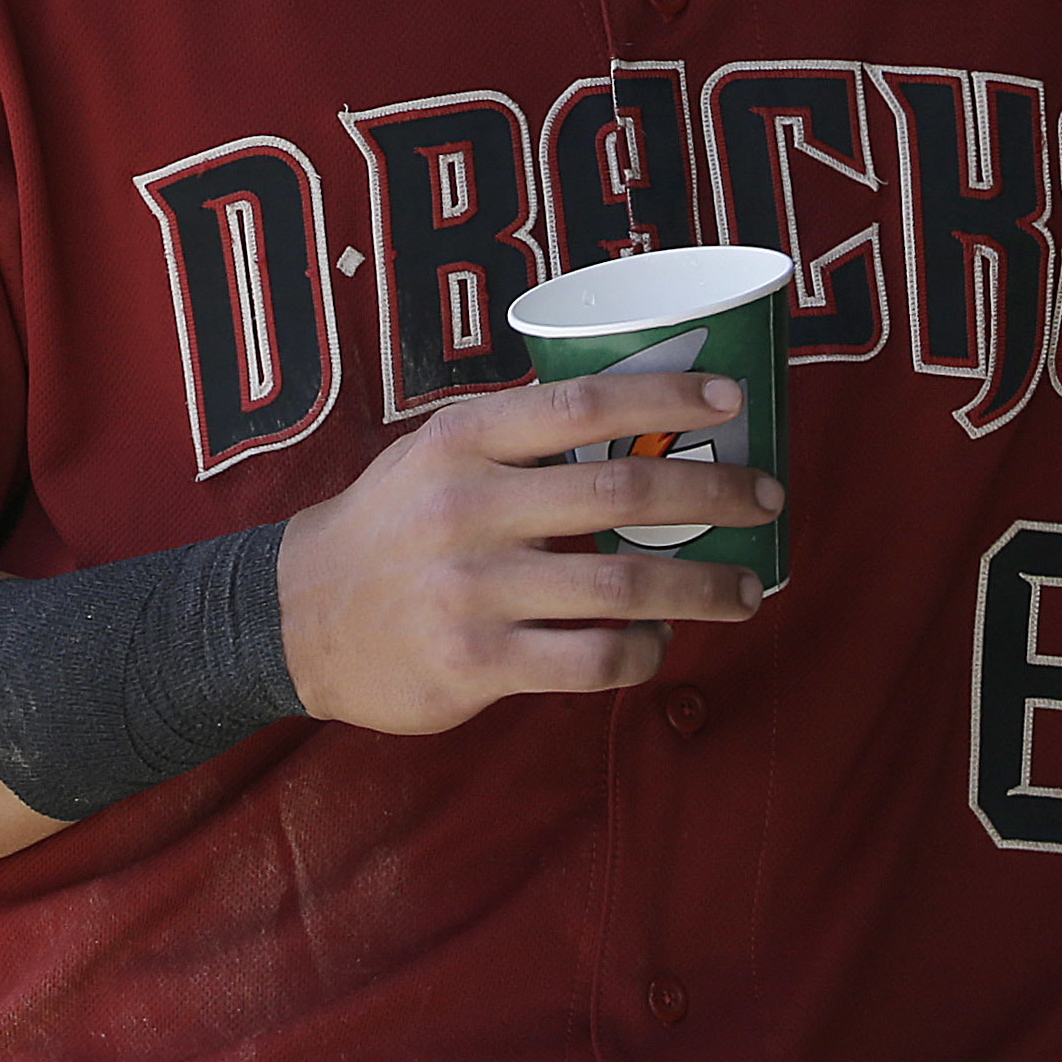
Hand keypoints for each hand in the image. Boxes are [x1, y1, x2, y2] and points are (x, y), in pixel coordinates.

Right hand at [279, 370, 781, 733]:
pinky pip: (588, 662)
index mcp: (465, 439)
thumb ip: (521, 434)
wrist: (292, 617)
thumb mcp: (437, 451)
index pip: (586, 403)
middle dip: (714, 495)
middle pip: (623, 495)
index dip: (670, 398)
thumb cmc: (392, 522)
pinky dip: (640, 653)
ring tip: (746, 589)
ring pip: (622, 589)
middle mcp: (470, 508)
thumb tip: (646, 414)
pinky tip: (659, 643)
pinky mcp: (473, 664)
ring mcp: (472, 591)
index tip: (735, 401)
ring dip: (702, 588)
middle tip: (769, 498)